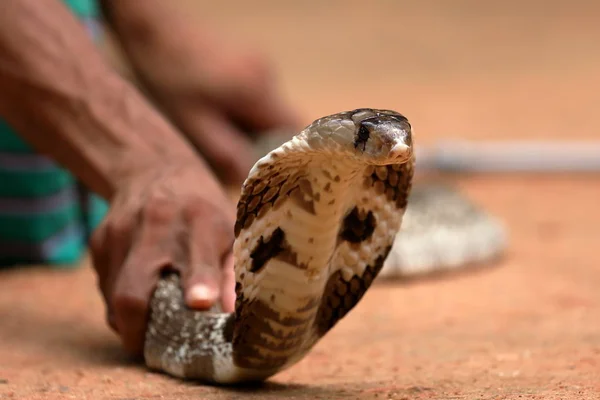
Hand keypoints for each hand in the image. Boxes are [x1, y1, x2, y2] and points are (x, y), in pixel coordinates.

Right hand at [90, 159, 235, 355]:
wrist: (155, 170)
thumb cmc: (203, 211)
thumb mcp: (229, 231)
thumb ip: (231, 273)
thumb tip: (233, 316)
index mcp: (200, 219)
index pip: (198, 255)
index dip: (199, 280)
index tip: (199, 302)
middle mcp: (157, 223)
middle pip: (135, 289)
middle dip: (139, 328)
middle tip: (152, 349)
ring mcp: (120, 231)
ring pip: (114, 295)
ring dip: (129, 320)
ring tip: (149, 322)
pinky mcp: (99, 240)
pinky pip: (105, 286)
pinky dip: (119, 301)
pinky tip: (139, 290)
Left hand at [104, 2, 300, 185]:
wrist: (152, 31)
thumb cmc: (167, 77)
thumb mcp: (191, 123)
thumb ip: (225, 152)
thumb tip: (250, 177)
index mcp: (257, 91)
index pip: (293, 132)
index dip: (283, 155)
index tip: (263, 170)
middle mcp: (267, 75)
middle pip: (282, 123)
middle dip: (261, 143)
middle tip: (231, 154)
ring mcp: (260, 66)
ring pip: (268, 112)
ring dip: (250, 128)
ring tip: (216, 132)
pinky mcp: (249, 62)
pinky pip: (257, 98)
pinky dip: (243, 113)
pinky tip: (215, 113)